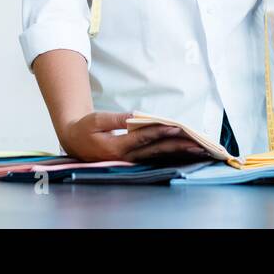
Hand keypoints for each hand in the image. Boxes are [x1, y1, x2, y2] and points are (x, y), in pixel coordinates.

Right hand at [59, 111, 211, 163]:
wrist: (75, 142)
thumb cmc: (85, 128)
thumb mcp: (96, 120)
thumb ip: (116, 119)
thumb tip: (136, 115)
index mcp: (116, 147)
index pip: (143, 138)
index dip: (160, 132)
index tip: (176, 126)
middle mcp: (127, 156)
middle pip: (156, 150)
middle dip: (178, 145)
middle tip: (197, 141)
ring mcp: (131, 159)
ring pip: (159, 155)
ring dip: (178, 151)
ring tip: (197, 147)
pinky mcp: (135, 157)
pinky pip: (156, 155)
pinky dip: (171, 152)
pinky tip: (185, 149)